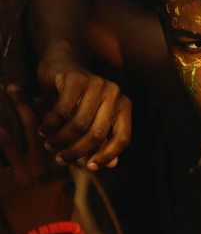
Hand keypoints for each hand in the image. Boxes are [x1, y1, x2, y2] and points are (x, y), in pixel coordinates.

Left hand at [0, 85, 74, 233]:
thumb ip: (61, 171)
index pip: (52, 132)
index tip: (38, 94)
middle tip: (11, 87)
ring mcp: (22, 177)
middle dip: (20, 106)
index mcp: (57, 164)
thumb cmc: (57, 216)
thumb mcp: (65, 190)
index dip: (45, 111)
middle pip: (29, 129)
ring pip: (9, 142)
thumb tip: (62, 157)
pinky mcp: (5, 189)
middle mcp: (40, 166)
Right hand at [37, 39, 131, 170]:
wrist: (59, 66)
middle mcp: (114, 94)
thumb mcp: (92, 120)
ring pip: (79, 125)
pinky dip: (51, 124)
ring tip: (49, 145)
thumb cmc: (78, 98)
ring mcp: (97, 84)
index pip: (123, 138)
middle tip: (60, 159)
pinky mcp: (76, 79)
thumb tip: (111, 165)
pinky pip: (62, 111)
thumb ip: (103, 140)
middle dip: (77, 151)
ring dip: (60, 139)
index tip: (90, 167)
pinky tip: (43, 130)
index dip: (107, 156)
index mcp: (124, 106)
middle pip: (98, 134)